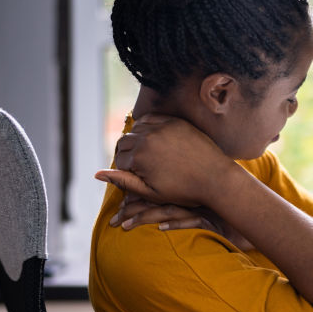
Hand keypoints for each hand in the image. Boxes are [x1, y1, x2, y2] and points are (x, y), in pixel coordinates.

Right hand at [95, 114, 236, 207]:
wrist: (216, 178)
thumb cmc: (183, 190)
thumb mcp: (150, 192)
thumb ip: (123, 181)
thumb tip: (96, 174)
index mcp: (139, 157)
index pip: (119, 160)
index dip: (125, 170)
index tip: (137, 177)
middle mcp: (147, 138)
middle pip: (124, 142)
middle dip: (128, 154)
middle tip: (141, 166)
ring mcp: (162, 127)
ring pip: (137, 129)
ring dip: (137, 139)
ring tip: (148, 154)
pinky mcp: (175, 121)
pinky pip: (152, 119)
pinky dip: (149, 127)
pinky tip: (155, 139)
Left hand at [110, 198, 255, 252]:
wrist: (255, 216)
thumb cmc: (228, 212)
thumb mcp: (204, 205)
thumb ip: (184, 202)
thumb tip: (160, 211)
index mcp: (187, 187)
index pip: (156, 187)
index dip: (136, 195)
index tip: (119, 205)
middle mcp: (191, 195)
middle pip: (156, 198)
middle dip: (132, 210)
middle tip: (113, 221)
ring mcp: (201, 208)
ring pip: (168, 210)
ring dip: (145, 218)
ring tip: (124, 226)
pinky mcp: (212, 221)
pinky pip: (191, 221)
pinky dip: (176, 225)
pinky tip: (161, 230)